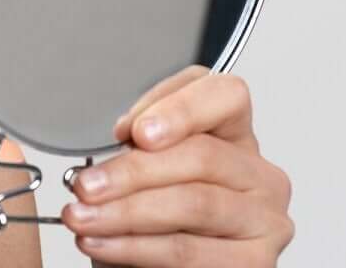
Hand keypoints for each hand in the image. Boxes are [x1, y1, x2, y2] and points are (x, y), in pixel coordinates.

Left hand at [61, 66, 293, 266]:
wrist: (154, 267)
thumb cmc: (154, 214)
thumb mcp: (146, 166)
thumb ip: (143, 143)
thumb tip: (125, 133)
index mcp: (235, 134)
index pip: (226, 96)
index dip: (181, 108)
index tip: (136, 131)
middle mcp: (259, 174)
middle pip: (202, 156)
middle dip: (133, 170)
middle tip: (86, 184)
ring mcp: (263, 220)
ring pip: (193, 204)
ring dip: (126, 212)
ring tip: (82, 216)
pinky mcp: (254, 263)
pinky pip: (187, 251)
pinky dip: (135, 247)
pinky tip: (102, 243)